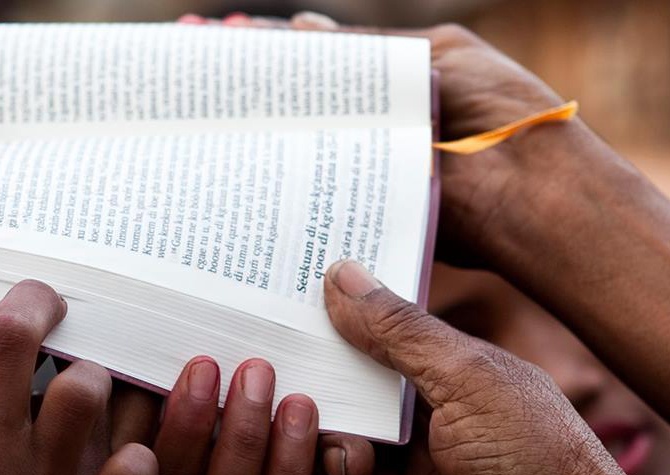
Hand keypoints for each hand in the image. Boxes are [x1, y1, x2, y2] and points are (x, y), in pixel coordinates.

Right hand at [206, 12, 575, 265]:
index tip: (211, 31)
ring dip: (242, 129)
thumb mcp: (430, 62)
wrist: (534, 195)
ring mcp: (360, 163)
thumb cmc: (499, 115)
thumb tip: (300, 31)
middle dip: (237, 82)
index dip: (262, 44)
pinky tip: (225, 164)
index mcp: (392, 79)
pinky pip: (302, 184)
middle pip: (291, 97)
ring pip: (289, 140)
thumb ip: (364, 57)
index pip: (313, 54)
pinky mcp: (356, 204)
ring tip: (188, 114)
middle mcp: (370, 122)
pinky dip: (265, 174)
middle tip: (181, 70)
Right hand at [320, 260, 669, 474]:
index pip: (355, 370)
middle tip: (359, 467)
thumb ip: (398, 330)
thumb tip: (342, 274)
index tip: (296, 382)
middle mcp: (415, 440)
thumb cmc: (536, 462)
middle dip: (334, 455)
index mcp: (431, 389)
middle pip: (331, 436)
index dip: (323, 376)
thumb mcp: (468, 379)